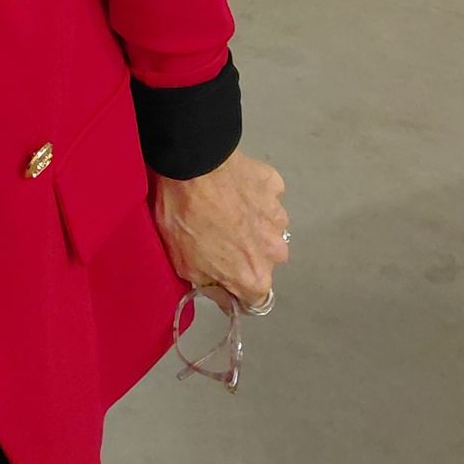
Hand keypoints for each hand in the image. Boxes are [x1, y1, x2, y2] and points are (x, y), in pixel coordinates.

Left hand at [151, 150, 289, 309]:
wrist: (192, 163)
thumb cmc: (184, 217)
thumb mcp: (184, 264)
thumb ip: (211, 287)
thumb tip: (224, 294)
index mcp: (255, 278)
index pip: (252, 300)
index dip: (234, 287)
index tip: (220, 273)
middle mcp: (276, 252)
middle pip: (263, 261)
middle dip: (246, 253)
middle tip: (218, 232)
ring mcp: (278, 216)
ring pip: (267, 228)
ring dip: (252, 222)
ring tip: (225, 205)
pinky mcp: (275, 186)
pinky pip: (266, 196)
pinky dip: (253, 193)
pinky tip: (232, 184)